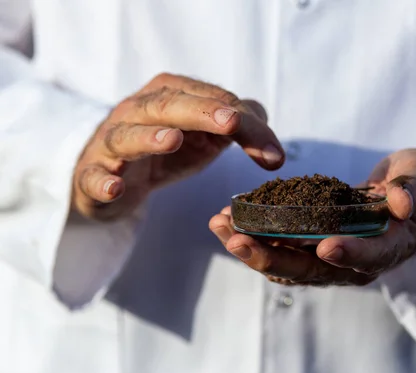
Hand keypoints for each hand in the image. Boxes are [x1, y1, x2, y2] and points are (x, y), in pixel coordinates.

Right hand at [72, 73, 283, 220]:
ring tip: (172, 140)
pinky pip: (94, 176)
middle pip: (167, 105)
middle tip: (230, 122)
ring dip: (148, 136)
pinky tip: (115, 186)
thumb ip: (244, 132)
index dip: (244, 123)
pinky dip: (102, 180)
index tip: (272, 153)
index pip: (211, 100)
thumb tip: (275, 154)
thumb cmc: (168, 149)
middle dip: (200, 112)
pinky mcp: (92, 174)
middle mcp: (138, 110)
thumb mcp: (208, 137)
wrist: (117, 177)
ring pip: (126, 135)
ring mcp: (112, 142)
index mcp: (170, 94)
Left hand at [209, 149, 415, 285]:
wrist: (408, 197)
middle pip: (311, 270)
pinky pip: (281, 248)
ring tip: (218, 226)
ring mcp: (330, 258)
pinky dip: (254, 237)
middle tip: (235, 239)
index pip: (367, 258)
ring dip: (251, 248)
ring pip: (287, 264)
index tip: (324, 245)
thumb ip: (414, 188)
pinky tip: (228, 220)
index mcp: (388, 249)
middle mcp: (355, 263)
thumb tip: (401, 202)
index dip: (348, 254)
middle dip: (271, 256)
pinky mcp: (312, 247)